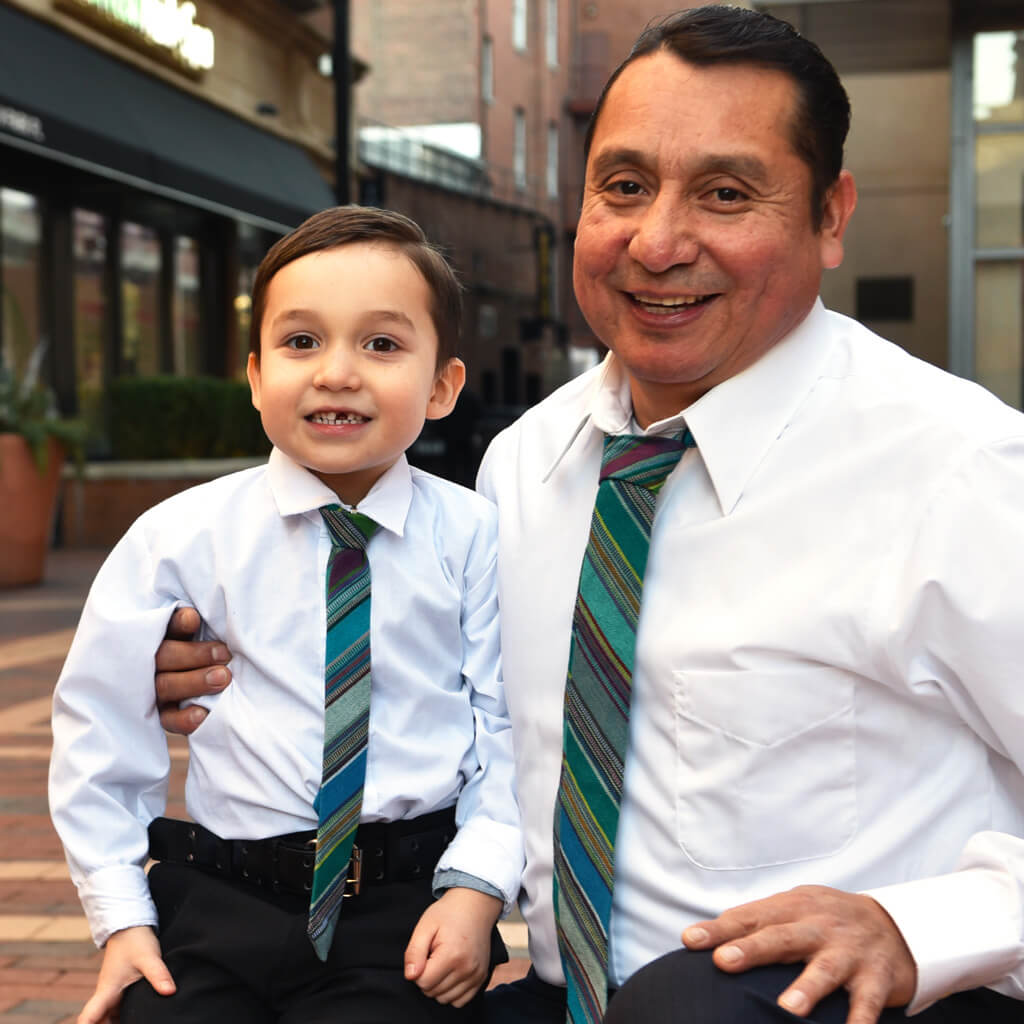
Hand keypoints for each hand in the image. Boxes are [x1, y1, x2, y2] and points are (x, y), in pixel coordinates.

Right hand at [78, 926, 174, 1023]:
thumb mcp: (148, 957)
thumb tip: (170, 992)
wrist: (131, 928)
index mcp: (106, 992)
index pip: (89, 1018)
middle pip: (98, 1023)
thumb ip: (158, 975)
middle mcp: (106, 998)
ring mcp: (112, 997)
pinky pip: (118, 1014)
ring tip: (139, 1022)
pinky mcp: (120, 995)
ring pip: (108, 1020)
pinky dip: (125, 1019)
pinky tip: (140, 1020)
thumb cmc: (135, 941)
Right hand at [155, 607, 231, 734]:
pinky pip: (169, 720)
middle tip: (225, 655)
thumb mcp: (213, 634)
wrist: (223, 687)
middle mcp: (155, 662)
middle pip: (164, 656)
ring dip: (194, 681)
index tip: (194, 619)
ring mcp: (156, 690)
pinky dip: (185, 718)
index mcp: (165, 636)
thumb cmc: (219, 651)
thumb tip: (209, 617)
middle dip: (195, 655)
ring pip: (165, 685)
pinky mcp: (164, 715)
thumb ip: (212, 626)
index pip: (165, 625)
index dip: (177, 623)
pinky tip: (204, 714)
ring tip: (223, 678)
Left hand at [404, 887, 502, 1006]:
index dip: (418, 969)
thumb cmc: (448, 913)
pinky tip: (450, 973)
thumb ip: (414, 952)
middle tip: (433, 955)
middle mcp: (467, 968)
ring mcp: (476, 975)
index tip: (424, 953)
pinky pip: (460, 1001)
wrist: (475, 905)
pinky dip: (452, 992)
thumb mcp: (425, 926)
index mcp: (452, 955)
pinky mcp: (481, 978)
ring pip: (445, 999)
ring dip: (438, 986)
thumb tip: (410, 976)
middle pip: (433, 992)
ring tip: (442, 962)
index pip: (423, 982)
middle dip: (427, 977)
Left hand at [681, 885, 916, 1023]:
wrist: (897, 924)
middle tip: (724, 962)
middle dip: (752, 949)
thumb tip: (705, 938)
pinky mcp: (877, 978)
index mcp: (793, 908)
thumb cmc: (827, 921)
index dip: (719, 929)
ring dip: (806, 988)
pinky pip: (868, 1003)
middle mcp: (818, 926)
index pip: (749, 916)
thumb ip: (756, 922)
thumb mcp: (794, 911)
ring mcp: (849, 952)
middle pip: (781, 936)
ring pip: (825, 968)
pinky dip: (860, 1021)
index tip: (690, 940)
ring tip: (787, 1008)